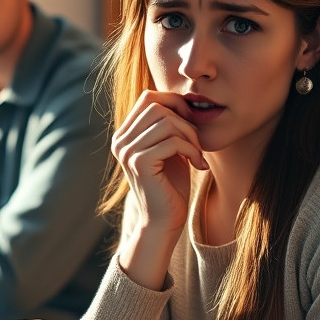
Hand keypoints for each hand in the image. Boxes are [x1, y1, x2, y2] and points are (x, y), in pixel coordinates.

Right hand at [110, 91, 206, 289]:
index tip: (192, 123)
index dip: (175, 103)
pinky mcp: (139, 163)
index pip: (148, 98)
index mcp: (124, 135)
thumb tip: (181, 97)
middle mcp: (120, 141)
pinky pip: (171, 141)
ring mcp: (127, 151)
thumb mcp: (169, 148)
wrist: (164, 221)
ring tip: (198, 155)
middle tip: (197, 143)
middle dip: (185, 120)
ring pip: (166, 122)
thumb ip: (168, 125)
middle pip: (157, 105)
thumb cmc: (170, 185)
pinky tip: (198, 165)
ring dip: (190, 136)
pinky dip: (191, 150)